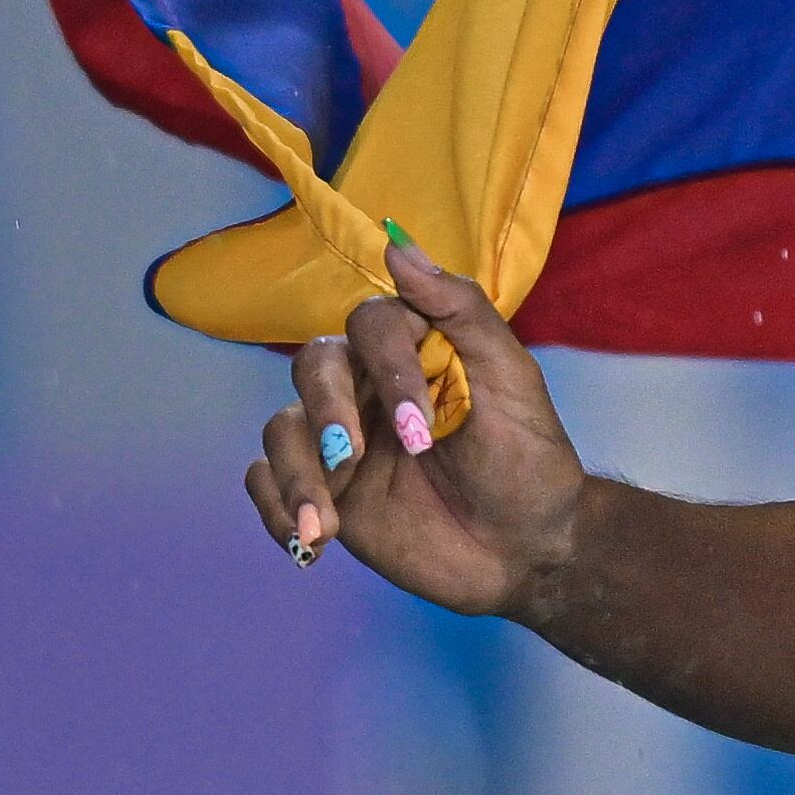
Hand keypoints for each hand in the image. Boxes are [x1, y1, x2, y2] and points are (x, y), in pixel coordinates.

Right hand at [243, 235, 591, 617]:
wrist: (527, 550)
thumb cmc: (528, 460)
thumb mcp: (512, 380)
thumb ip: (461, 310)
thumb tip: (397, 245)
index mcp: (414, 350)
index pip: (370, 324)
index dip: (386, 365)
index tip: (420, 425)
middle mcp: (368, 387)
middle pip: (312, 367)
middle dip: (327, 412)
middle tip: (356, 461)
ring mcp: (341, 440)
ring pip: (281, 428)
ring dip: (296, 474)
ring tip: (324, 527)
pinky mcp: (324, 491)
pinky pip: (266, 480)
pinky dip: (274, 506)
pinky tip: (307, 540)